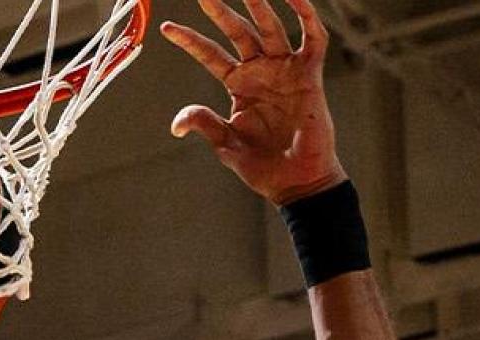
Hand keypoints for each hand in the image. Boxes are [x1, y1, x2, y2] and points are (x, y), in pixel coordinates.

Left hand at [161, 0, 345, 204]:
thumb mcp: (226, 144)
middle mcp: (261, 72)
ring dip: (259, 4)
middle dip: (221, 11)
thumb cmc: (263, 167)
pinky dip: (305, 15)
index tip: (167, 28)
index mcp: (238, 85)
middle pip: (239, 32)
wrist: (297, 182)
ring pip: (271, 28)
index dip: (190, 41)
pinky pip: (312, 38)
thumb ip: (204, 124)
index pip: (210, 54)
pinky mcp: (311, 75)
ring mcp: (286, 70)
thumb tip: (177, 123)